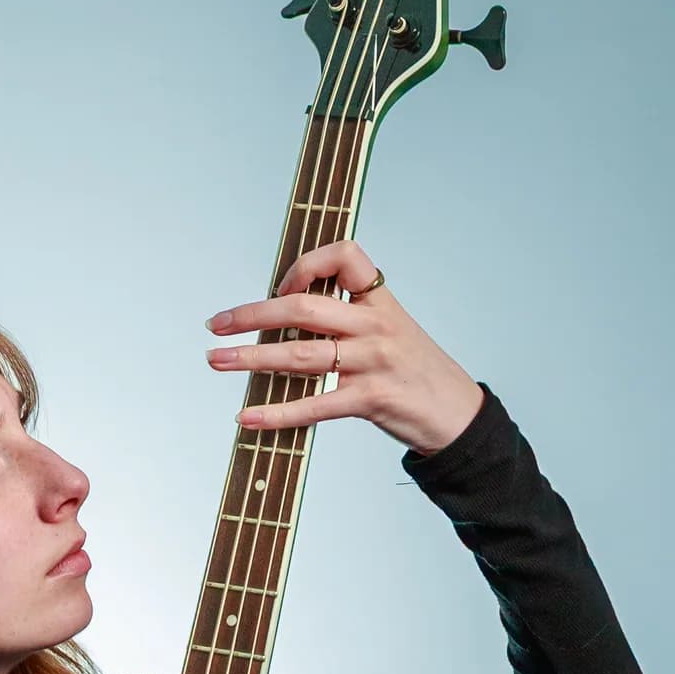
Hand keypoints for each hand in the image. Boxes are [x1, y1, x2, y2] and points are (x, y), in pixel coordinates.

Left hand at [204, 238, 484, 456]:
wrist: (457, 414)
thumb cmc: (415, 372)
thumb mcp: (389, 329)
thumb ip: (346, 317)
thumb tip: (284, 314)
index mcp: (381, 300)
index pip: (345, 255)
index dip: (305, 266)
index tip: (281, 288)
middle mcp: (376, 325)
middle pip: (304, 308)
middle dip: (252, 314)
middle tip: (217, 324)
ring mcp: (373, 362)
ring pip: (301, 354)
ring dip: (251, 357)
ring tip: (217, 360)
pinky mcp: (370, 399)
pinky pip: (314, 404)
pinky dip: (276, 414)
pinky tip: (248, 418)